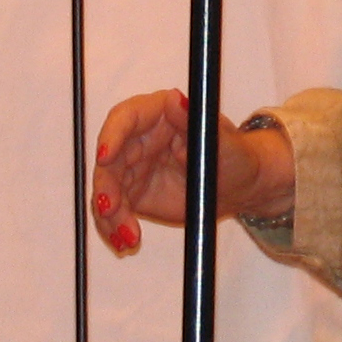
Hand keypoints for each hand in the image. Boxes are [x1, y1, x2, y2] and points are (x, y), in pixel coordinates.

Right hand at [91, 91, 296, 253]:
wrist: (236, 186)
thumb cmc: (234, 157)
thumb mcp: (220, 141)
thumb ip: (193, 122)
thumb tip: (176, 99)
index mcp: (159, 114)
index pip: (125, 118)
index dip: (111, 136)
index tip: (105, 157)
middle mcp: (139, 138)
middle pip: (108, 159)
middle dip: (105, 187)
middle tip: (112, 210)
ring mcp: (133, 167)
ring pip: (106, 188)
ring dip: (109, 215)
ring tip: (128, 237)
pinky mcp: (133, 193)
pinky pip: (113, 210)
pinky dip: (113, 227)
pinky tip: (126, 242)